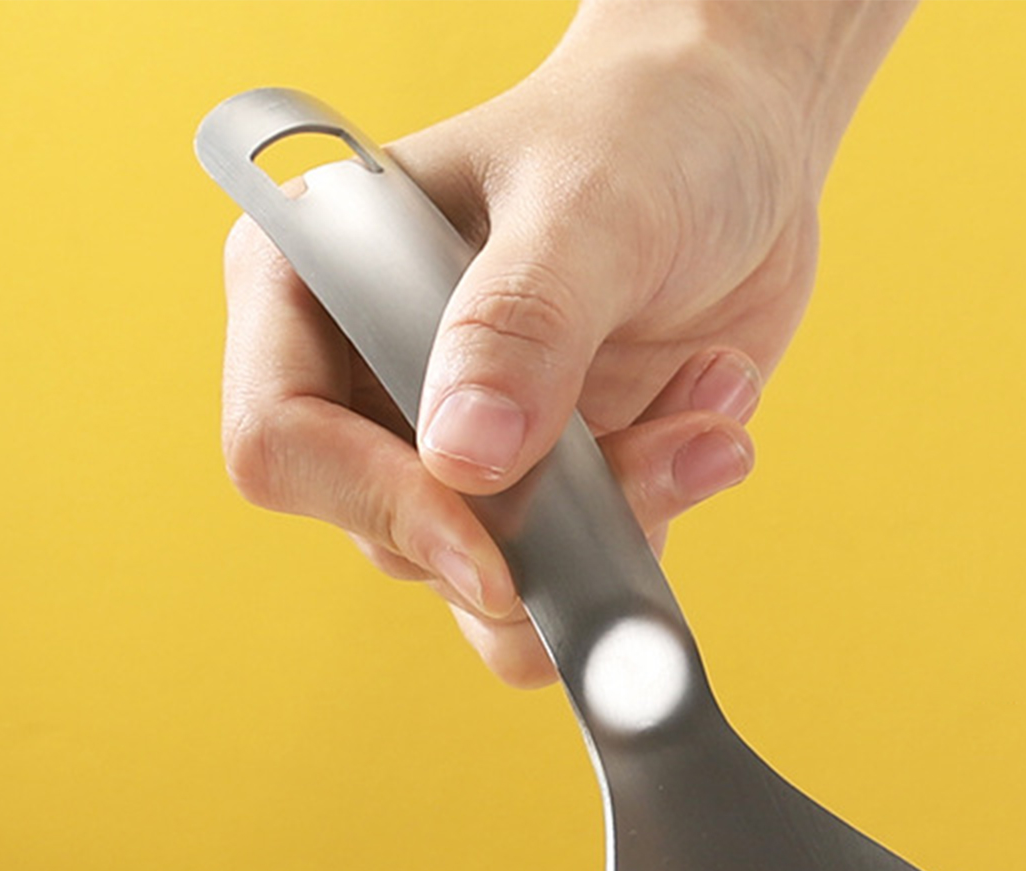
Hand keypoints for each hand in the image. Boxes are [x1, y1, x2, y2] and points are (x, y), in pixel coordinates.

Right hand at [218, 0, 911, 685]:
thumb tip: (464, 461)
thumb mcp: (589, 206)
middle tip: (668, 451)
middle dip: (544, 529)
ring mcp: (461, 447)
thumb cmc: (643, 133)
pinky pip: (582, 571)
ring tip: (710, 432)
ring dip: (618, 533)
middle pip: (400, 539)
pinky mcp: (548, 489)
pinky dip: (658, 525)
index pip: (282, 442)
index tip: (492, 552)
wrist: (743, 145)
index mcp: (316, 285)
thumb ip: (523, 325)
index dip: (380, 509)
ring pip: (498, 583)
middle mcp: (371, 383)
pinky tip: (714, 429)